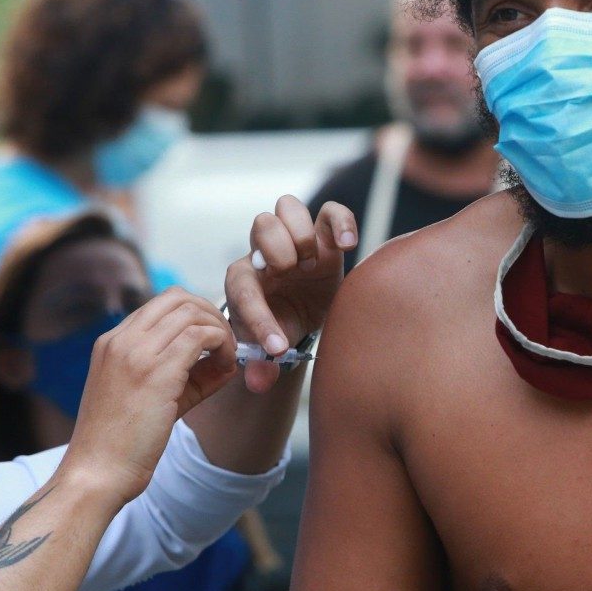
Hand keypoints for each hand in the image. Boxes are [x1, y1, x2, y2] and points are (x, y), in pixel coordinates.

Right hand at [59, 289, 237, 506]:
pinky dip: (222, 346)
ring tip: (227, 358)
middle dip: (211, 314)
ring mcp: (135, 352)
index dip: (196, 316)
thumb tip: (228, 360)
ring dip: (220, 331)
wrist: (97, 474)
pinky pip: (201, 337)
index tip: (211, 341)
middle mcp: (120, 339)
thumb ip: (187, 374)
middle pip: (178, 298)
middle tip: (226, 343)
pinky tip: (226, 368)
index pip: (162, 304)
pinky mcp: (156, 371)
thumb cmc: (124, 443)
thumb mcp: (152, 396)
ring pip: (192, 312)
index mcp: (112, 342)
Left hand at [225, 195, 357, 392]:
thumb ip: (262, 365)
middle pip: (261, 224)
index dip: (258, 318)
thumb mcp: (270, 346)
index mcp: (244, 280)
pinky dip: (341, 222)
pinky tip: (349, 245)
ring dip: (301, 234)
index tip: (278, 347)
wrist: (300, 310)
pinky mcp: (325, 235)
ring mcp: (296, 239)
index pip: (242, 288)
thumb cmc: (280, 325)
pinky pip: (330, 211)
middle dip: (278, 251)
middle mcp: (265, 252)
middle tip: (294, 275)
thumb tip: (258, 383)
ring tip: (312, 263)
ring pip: (286, 206)